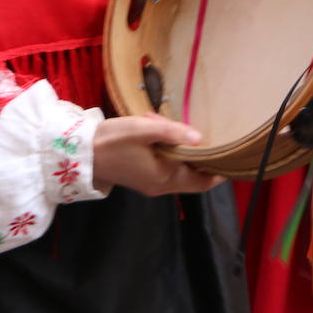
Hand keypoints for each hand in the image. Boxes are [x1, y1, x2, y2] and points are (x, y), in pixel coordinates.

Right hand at [92, 113, 223, 196]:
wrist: (80, 153)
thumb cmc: (112, 141)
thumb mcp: (143, 130)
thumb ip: (173, 133)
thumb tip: (200, 138)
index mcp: (165, 178)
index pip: (203, 182)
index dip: (219, 173)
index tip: (232, 157)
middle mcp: (161, 186)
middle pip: (194, 177)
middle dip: (201, 158)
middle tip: (207, 136)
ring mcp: (150, 184)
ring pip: (180, 170)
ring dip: (183, 151)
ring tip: (172, 126)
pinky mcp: (142, 177)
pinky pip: (166, 167)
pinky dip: (170, 152)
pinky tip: (159, 130)